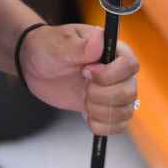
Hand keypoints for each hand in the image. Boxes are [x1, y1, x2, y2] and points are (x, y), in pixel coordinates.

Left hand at [20, 24, 139, 135]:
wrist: (38, 67)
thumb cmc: (49, 48)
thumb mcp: (58, 45)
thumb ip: (79, 46)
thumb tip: (99, 41)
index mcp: (112, 50)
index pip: (130, 65)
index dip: (109, 74)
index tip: (85, 72)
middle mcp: (119, 71)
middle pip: (129, 92)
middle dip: (101, 95)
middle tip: (83, 87)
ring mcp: (114, 90)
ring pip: (125, 111)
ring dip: (100, 111)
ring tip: (84, 100)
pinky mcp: (107, 108)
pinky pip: (119, 125)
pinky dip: (102, 125)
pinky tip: (86, 115)